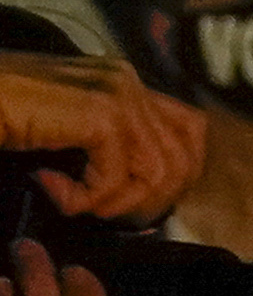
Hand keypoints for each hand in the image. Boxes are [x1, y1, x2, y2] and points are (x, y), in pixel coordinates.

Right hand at [0, 57, 209, 220]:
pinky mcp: (98, 112)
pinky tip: (48, 187)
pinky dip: (83, 198)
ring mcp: (116, 92)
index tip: (130, 205)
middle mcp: (128, 81)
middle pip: (182, 158)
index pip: (190, 133)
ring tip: (69, 200)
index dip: (171, 178)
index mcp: (126, 83)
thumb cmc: (3, 120)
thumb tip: (153, 199)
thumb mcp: (67, 136)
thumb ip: (110, 151)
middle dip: (146, 201)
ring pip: (155, 172)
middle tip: (99, 214)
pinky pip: (116, 176)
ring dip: (112, 203)